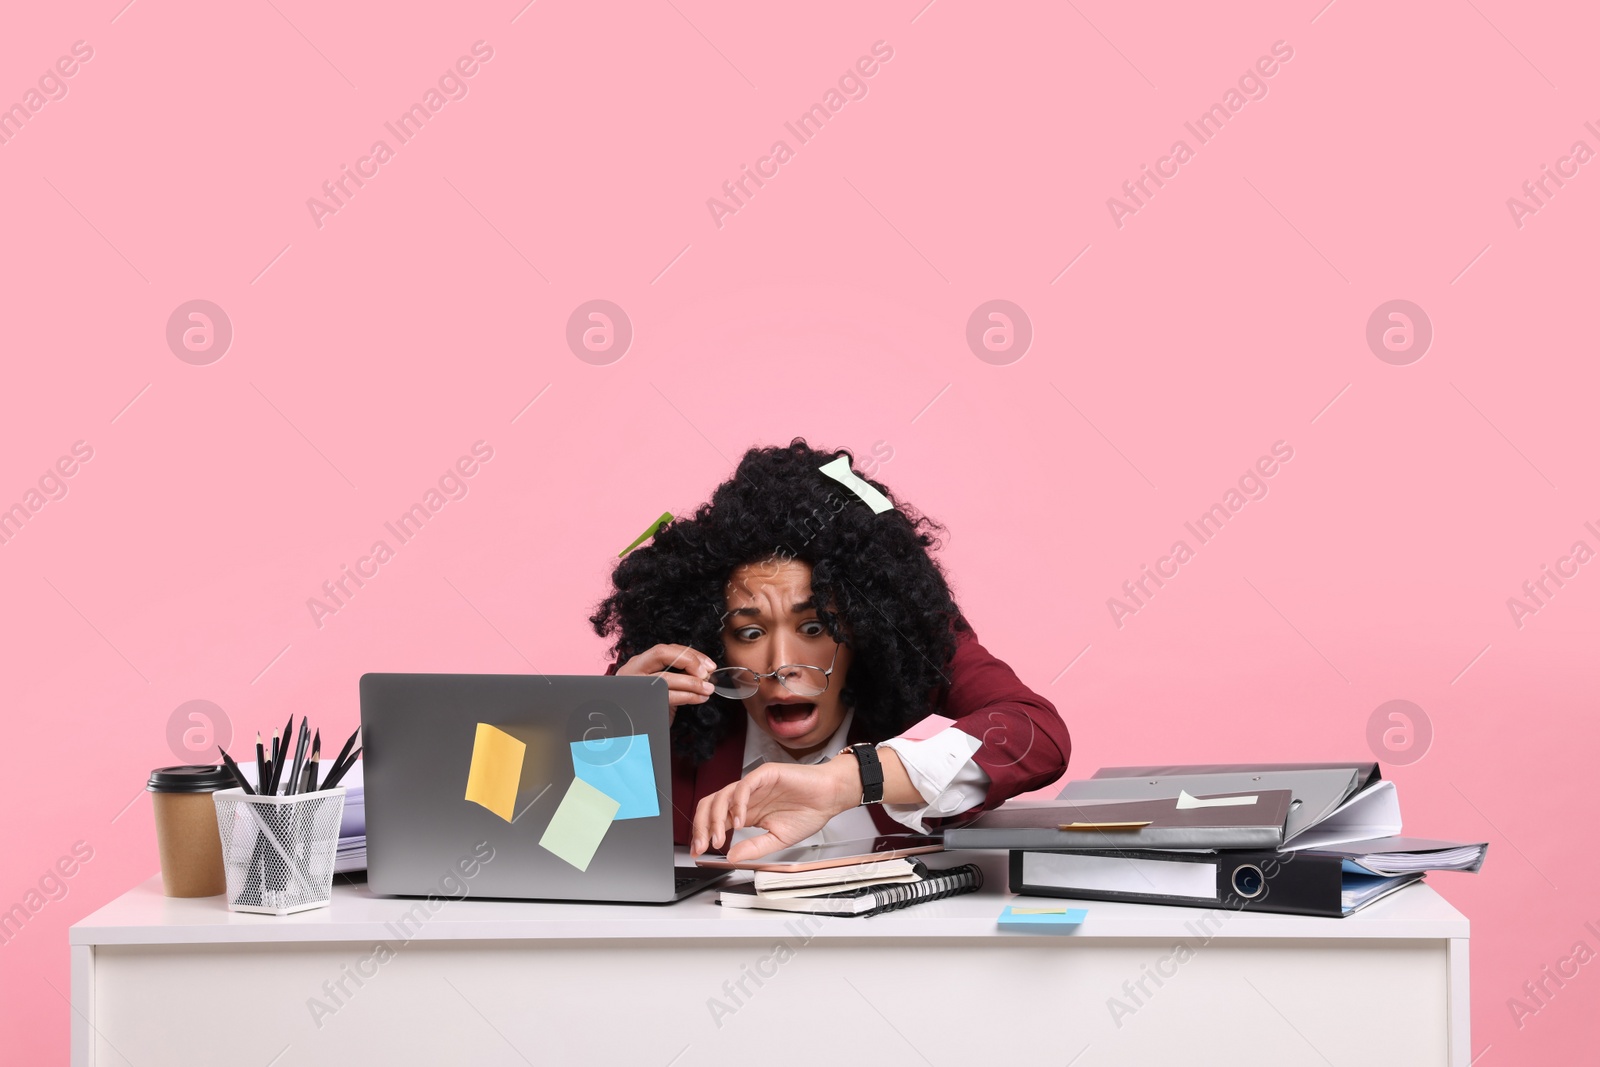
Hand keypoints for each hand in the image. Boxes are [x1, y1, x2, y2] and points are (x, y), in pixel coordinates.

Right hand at [616, 644, 715, 724]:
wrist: (632, 733)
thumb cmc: (649, 707)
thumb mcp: (658, 686)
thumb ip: (674, 675)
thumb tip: (703, 671)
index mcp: (638, 663)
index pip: (665, 649)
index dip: (689, 654)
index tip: (707, 664)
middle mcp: (632, 671)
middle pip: (661, 654)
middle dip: (689, 661)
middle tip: (706, 673)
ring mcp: (635, 686)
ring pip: (666, 677)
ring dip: (692, 682)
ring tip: (707, 689)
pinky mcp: (643, 702)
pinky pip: (668, 696)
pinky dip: (687, 696)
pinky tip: (698, 698)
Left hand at [690, 757, 859, 860]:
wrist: (830, 797)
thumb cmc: (809, 813)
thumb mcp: (778, 840)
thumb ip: (755, 847)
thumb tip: (732, 857)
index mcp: (746, 812)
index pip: (715, 819)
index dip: (703, 834)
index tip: (700, 852)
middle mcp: (746, 798)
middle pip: (711, 806)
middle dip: (702, 826)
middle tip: (703, 846)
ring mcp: (754, 785)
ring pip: (723, 795)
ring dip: (716, 818)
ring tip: (720, 838)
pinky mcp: (765, 774)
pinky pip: (744, 785)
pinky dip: (737, 804)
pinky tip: (739, 821)